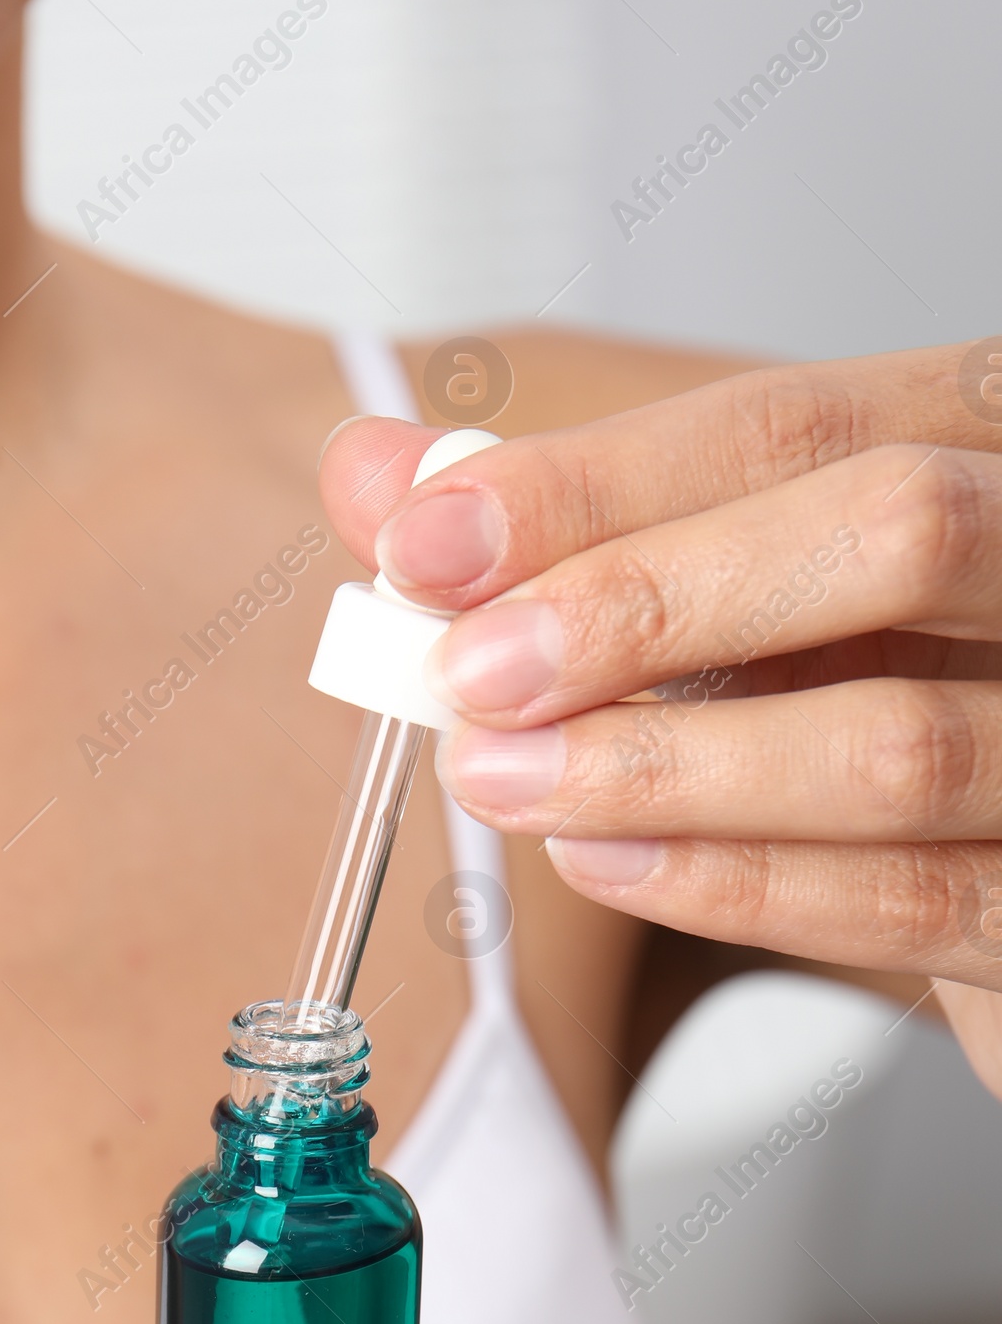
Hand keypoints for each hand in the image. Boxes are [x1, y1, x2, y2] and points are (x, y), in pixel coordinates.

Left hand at [319, 343, 1001, 1094]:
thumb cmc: (897, 694)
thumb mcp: (752, 585)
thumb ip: (575, 526)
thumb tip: (381, 477)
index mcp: (991, 442)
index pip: (800, 424)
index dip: (600, 482)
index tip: (430, 540)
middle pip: (893, 529)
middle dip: (648, 602)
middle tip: (474, 670)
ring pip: (892, 741)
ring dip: (660, 767)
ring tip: (504, 780)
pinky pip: (901, 899)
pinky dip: (731, 884)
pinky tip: (604, 862)